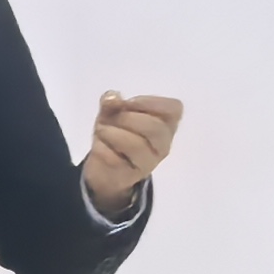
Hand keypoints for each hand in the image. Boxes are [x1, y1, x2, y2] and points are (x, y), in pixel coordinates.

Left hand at [82, 90, 182, 212]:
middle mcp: (163, 144)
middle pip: (155, 127)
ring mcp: (149, 163)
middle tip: (113, 117)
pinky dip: (102, 149)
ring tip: (102, 131)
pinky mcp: (130, 176)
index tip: (130, 102)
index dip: (150, 102)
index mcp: (166, 125)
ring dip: (112, 133)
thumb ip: (113, 102)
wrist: (105, 168)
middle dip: (127, 118)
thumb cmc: (117, 134)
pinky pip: (115, 160)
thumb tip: (111, 97)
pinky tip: (99, 147)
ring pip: (137, 145)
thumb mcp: (113, 113)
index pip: (174, 109)